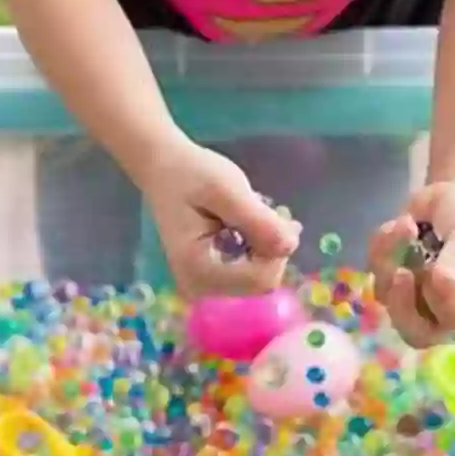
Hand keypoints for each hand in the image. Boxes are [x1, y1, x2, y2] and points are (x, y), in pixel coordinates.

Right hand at [143, 142, 300, 298]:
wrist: (163, 168)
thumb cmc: (191, 175)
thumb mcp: (228, 190)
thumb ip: (259, 221)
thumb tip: (291, 246)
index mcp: (199, 270)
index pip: (262, 279)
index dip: (278, 250)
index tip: (276, 214)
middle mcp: (200, 287)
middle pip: (263, 281)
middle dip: (273, 246)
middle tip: (270, 209)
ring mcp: (205, 285)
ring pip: (260, 276)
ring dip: (267, 244)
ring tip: (256, 211)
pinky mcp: (211, 278)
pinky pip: (250, 271)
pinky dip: (258, 247)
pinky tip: (249, 222)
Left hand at [369, 180, 454, 347]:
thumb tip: (440, 285)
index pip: (454, 322)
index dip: (440, 301)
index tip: (438, 270)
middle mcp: (448, 310)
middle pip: (416, 333)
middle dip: (402, 304)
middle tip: (401, 272)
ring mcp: (418, 298)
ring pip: (389, 299)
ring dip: (391, 258)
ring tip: (407, 223)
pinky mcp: (394, 280)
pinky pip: (376, 272)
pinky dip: (383, 245)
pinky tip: (402, 222)